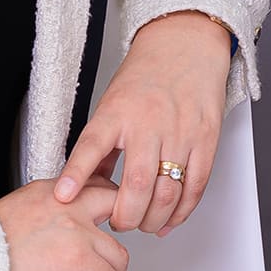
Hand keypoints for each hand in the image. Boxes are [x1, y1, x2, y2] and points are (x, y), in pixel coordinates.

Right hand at [0, 174, 129, 270]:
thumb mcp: (14, 215)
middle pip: (114, 203)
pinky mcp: (79, 259)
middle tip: (116, 245)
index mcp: (47, 191)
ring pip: (119, 252)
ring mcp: (75, 231)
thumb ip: (42, 215)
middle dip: (123, 225)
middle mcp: (65, 204)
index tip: (106, 217)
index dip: (104, 201)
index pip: (89, 183)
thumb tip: (55, 232)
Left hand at [51, 11, 231, 236]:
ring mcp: (180, 132)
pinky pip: (196, 185)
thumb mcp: (112, 103)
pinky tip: (170, 219)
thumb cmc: (145, 75)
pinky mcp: (206, 139)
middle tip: (119, 223)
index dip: (76, 173)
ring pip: (168, 192)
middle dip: (126, 216)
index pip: (92, 145)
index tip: (63, 196)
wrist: (185, 45)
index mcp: (117, 111)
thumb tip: (87, 184)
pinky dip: (182, 210)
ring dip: (154, 219)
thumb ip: (103, 144)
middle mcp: (149, 122)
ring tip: (144, 224)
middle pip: (138, 184)